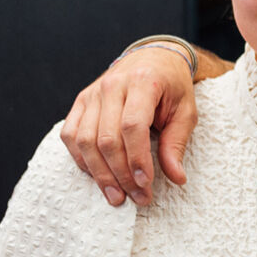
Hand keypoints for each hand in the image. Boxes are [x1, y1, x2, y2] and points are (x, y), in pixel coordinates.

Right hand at [60, 46, 196, 205]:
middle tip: (137, 198)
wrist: (153, 59)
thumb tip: (177, 178)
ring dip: (100, 173)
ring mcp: (92, 93)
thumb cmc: (172, 87)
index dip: (137, 159)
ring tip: (117, 196)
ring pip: (85, 140)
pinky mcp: (81, 102)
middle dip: (121, 174)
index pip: (132, 126)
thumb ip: (177, 144)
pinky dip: (81, 159)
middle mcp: (112, 86)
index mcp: (143, 83)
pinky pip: (70, 134)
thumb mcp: (186, 112)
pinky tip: (97, 176)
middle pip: (107, 138)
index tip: (145, 183)